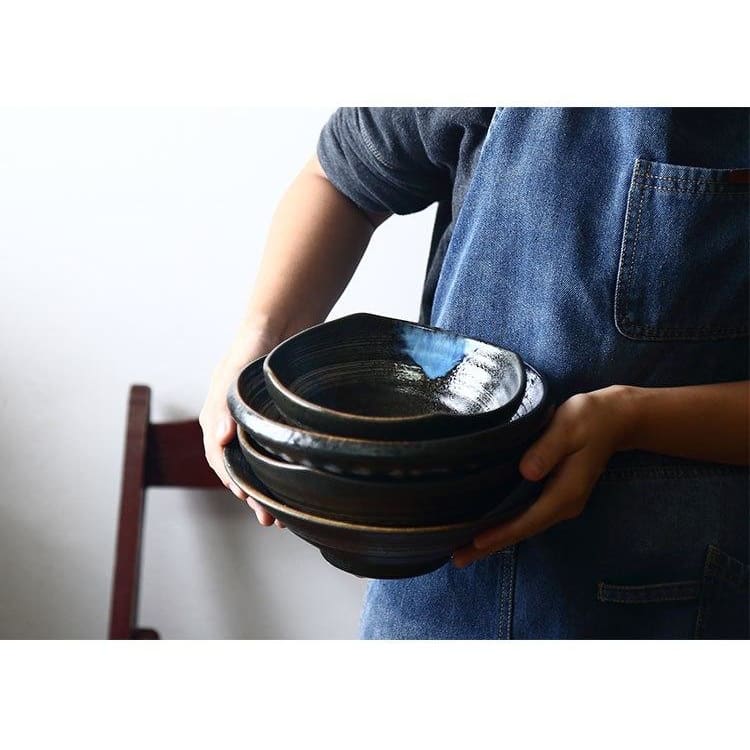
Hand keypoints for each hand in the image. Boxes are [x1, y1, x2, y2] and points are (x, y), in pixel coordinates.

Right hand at [199, 325, 284, 526]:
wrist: (281, 325)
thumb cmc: (254, 345)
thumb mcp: (236, 371)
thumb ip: (225, 404)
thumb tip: (219, 440)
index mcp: (217, 416)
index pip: (220, 457)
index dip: (233, 480)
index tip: (247, 500)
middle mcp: (233, 426)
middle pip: (238, 469)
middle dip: (252, 496)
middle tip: (269, 519)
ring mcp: (254, 426)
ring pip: (257, 467)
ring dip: (267, 491)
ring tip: (283, 516)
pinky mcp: (275, 424)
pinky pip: (274, 455)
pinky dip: (281, 475)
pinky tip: (297, 491)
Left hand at [452, 385, 634, 567]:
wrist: (614, 420)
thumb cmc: (588, 419)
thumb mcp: (567, 427)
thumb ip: (547, 449)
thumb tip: (526, 473)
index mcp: (566, 493)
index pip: (528, 520)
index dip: (501, 532)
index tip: (475, 542)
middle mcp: (564, 505)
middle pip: (522, 531)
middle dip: (490, 545)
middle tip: (457, 559)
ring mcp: (560, 503)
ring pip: (523, 526)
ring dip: (496, 539)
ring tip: (463, 550)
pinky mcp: (555, 496)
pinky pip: (527, 517)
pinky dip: (506, 526)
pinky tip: (486, 528)